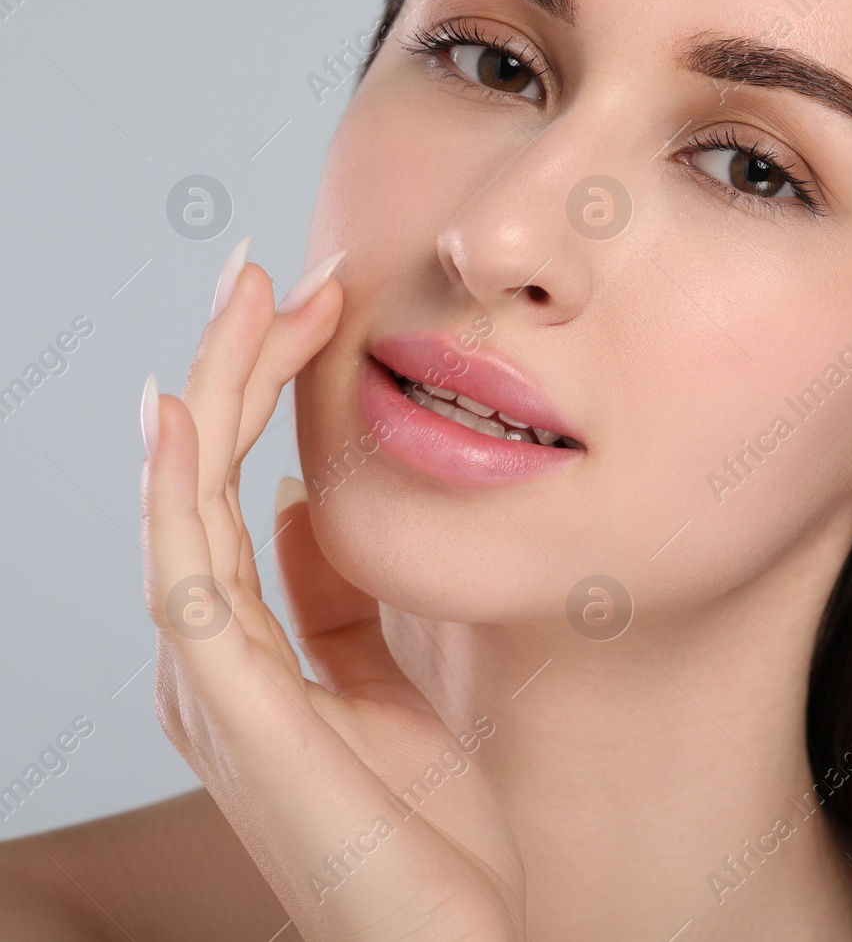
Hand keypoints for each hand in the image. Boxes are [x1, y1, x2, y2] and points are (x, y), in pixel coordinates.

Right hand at [138, 246, 527, 940]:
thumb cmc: (426, 830)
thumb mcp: (386, 683)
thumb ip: (333, 603)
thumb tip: (299, 503)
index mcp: (247, 649)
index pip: (235, 486)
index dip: (260, 388)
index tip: (312, 304)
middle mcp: (212, 660)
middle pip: (199, 478)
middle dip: (231, 364)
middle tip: (270, 268)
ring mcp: (214, 689)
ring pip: (185, 507)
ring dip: (209, 393)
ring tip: (240, 297)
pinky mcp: (241, 719)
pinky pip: (192, 585)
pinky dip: (177, 495)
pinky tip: (184, 419)